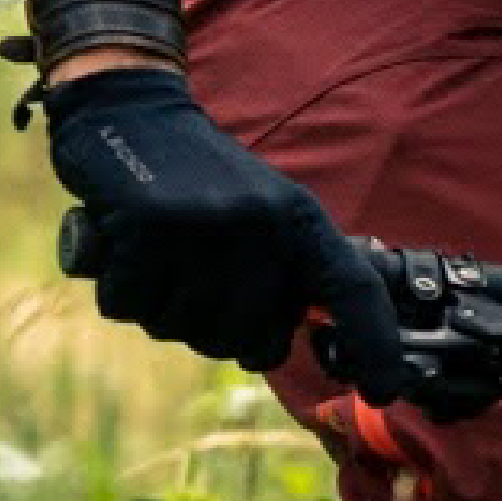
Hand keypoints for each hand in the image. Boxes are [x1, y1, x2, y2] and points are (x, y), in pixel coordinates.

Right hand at [39, 68, 410, 393]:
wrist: (130, 109)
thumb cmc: (197, 179)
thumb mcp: (262, 212)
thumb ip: (283, 273)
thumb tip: (279, 347)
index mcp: (298, 218)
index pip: (354, 289)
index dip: (376, 345)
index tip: (383, 391)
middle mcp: (262, 224)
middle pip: (245, 341)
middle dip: (211, 329)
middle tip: (191, 279)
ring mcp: (205, 226)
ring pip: (181, 329)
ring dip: (159, 306)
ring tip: (158, 254)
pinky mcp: (146, 227)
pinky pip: (129, 306)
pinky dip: (119, 288)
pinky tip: (122, 247)